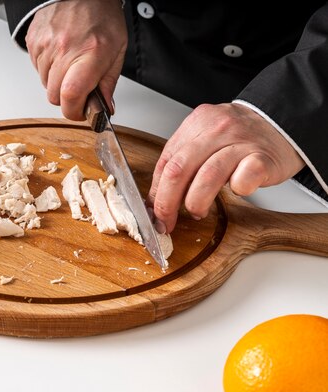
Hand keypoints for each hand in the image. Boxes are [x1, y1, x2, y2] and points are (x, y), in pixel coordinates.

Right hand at [26, 0, 126, 119]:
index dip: (74, 112)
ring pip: (45, 84)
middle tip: (78, 87)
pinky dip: (48, 68)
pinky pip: (37, 69)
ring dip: (57, 82)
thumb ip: (108, 83)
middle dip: (67, 98)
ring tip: (70, 64)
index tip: (80, 113)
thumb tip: (104, 108)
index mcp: (91, 53)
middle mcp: (65, 49)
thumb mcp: (117, 50)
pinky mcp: (33, 41)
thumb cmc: (101, 16)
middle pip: (55, 96)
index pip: (71, 95)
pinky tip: (60, 55)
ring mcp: (46, 45)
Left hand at [148, 103, 304, 232]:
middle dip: (167, 202)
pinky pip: (244, 178)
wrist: (284, 123)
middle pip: (179, 169)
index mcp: (196, 124)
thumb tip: (157, 199)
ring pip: (207, 175)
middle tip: (167, 221)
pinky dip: (236, 190)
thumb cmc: (241, 139)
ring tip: (197, 212)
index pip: (166, 162)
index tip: (154, 214)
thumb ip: (183, 164)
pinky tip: (236, 192)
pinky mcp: (263, 157)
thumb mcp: (206, 141)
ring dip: (195, 201)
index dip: (156, 192)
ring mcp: (240, 142)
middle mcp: (215, 129)